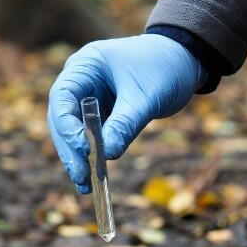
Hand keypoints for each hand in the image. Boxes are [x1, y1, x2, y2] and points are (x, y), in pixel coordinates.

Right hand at [47, 34, 206, 193]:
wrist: (184, 61)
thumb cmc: (164, 68)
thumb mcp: (146, 97)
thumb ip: (125, 124)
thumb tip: (106, 155)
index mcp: (86, 65)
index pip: (62, 96)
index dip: (67, 124)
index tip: (82, 148)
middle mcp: (80, 80)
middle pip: (62, 118)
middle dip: (70, 148)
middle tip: (81, 176)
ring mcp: (87, 97)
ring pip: (71, 131)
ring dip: (77, 157)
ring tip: (85, 185)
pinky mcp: (99, 113)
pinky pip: (88, 137)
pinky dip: (90, 156)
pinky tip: (92, 180)